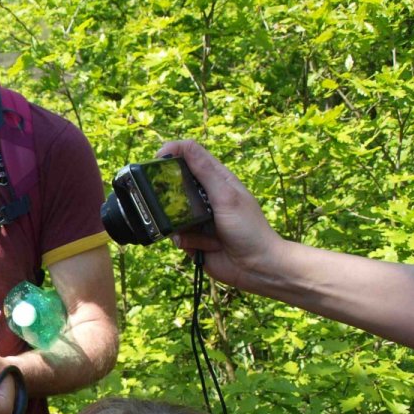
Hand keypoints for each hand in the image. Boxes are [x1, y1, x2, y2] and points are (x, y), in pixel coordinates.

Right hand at [155, 140, 287, 289]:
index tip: (157, 159)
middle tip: (168, 202)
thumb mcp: (226, 196)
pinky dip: (185, 242)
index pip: (190, 154)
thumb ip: (205, 172)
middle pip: (174, 183)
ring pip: (171, 212)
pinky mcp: (193, 238)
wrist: (256, 267)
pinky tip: (202, 247)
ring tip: (196, 234)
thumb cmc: (249, 229)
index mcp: (216, 179)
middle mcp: (205, 196)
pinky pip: (176, 235)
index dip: (172, 152)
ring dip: (179, 224)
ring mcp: (197, 217)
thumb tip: (183, 146)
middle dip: (168, 195)